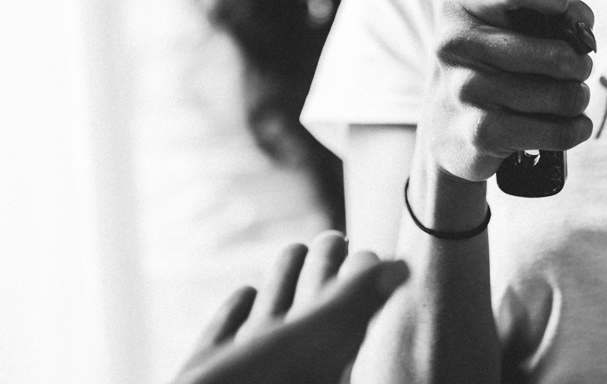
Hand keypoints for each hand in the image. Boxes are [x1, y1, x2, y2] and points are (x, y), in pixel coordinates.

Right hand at [172, 232, 408, 383]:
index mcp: (320, 361)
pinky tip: (244, 292)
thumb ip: (353, 304)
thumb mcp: (309, 341)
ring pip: (269, 319)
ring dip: (282, 283)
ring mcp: (243, 371)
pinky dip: (236, 312)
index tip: (367, 251)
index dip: (359, 279)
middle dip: (322, 271)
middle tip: (334, 236)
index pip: (348, 311)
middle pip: (310, 310)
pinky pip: (224, 337)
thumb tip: (403, 267)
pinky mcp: (202, 372)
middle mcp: (287, 367)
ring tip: (294, 249)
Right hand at [421, 0, 594, 183]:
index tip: (562, 11)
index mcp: (461, 5)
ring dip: (578, 99)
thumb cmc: (490, 65)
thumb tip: (582, 24)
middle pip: (557, 54)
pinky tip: (570, 124)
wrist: (446, 130)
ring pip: (564, 97)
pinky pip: (558, 132)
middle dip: (581, 65)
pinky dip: (576, 129)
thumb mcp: (503, 25)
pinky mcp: (481, 133)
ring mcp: (466, 90)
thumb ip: (548, 11)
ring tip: (567, 98)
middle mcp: (456, 44)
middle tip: (576, 69)